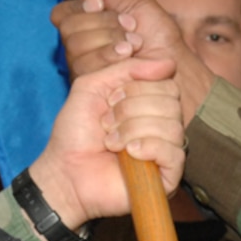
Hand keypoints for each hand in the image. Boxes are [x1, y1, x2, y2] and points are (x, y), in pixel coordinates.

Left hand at [29, 57, 182, 230]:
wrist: (65, 172)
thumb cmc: (76, 133)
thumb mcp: (92, 86)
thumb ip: (126, 68)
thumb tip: (168, 62)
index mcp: (150, 104)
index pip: (167, 84)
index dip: (137, 88)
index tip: (110, 100)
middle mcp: (162, 126)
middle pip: (171, 102)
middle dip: (131, 109)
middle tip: (107, 124)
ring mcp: (167, 152)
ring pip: (172, 126)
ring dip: (133, 129)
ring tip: (111, 142)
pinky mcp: (168, 177)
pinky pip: (175, 153)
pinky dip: (149, 148)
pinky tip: (129, 154)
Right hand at [53, 0, 215, 118]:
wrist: (175, 68)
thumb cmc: (159, 39)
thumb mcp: (135, 6)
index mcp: (87, 26)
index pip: (61, 13)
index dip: (78, 6)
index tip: (100, 3)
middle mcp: (80, 48)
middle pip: (68, 29)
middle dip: (103, 24)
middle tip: (130, 28)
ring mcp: (83, 69)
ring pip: (76, 48)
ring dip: (110, 40)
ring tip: (134, 45)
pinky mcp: (90, 88)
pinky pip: (86, 67)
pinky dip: (111, 58)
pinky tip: (130, 59)